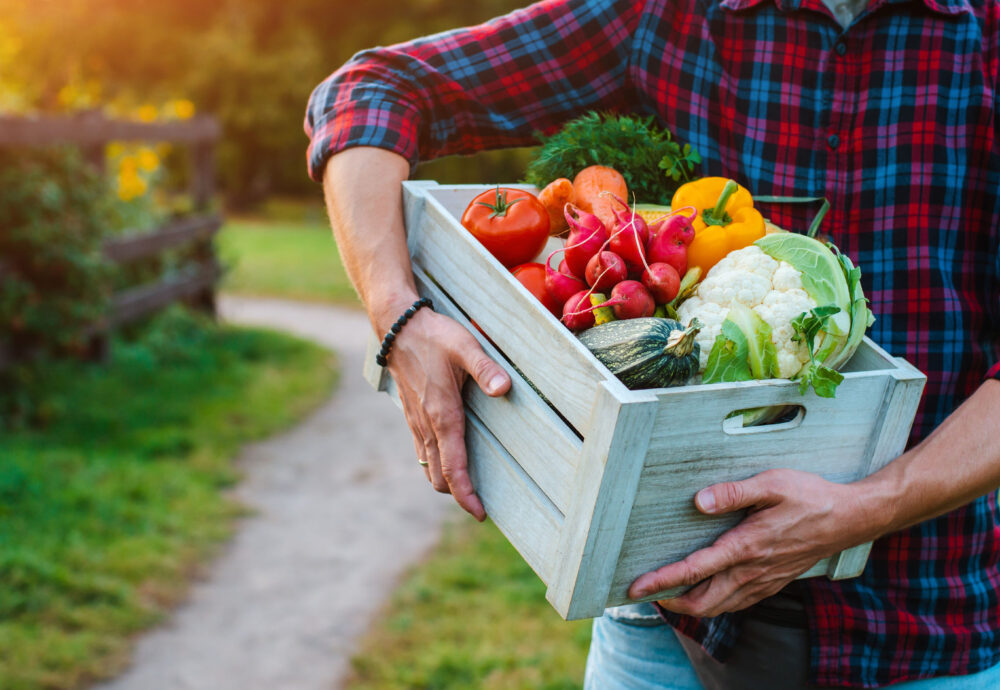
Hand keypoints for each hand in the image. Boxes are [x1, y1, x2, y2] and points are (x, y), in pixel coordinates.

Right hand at [383, 303, 510, 519]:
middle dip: (458, 493)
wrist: (396, 326)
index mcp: (442, 415)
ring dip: (446, 480)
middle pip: (439, 476)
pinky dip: (436, 463)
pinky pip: (422, 450)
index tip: (480, 513)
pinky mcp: (412, 415)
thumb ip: (486, 369)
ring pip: (429, 466)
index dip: (466, 494)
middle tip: (482, 503)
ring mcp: (416, 422)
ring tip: (469, 486)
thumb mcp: (465, 346)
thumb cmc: (434, 336)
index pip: (453, 467)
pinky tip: (451, 458)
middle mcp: (427, 425)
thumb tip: (504, 389)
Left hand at [628, 469, 872, 616]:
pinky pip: (736, 603)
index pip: (695, 570)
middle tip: (644, 592)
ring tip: (666, 593)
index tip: (635, 586)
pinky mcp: (772, 583)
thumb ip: (734, 492)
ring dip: (689, 605)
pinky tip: (703, 591)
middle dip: (669, 601)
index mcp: (746, 547)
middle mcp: (752, 571)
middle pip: (702, 601)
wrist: (848, 518)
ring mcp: (763, 581)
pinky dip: (713, 603)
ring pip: (718, 606)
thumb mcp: (771, 484)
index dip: (662, 581)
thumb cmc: (809, 496)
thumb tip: (699, 501)